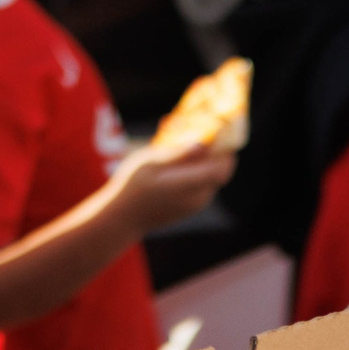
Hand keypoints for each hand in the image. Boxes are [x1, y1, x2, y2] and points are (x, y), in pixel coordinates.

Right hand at [107, 140, 236, 234]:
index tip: (218, 131)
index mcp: (189, 185)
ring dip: (204, 160)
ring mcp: (196, 205)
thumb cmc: (132, 185)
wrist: (123, 218)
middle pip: (219, 171)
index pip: (222, 167)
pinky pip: (202, 185)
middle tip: (200, 132)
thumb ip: (178, 154)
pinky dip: (197, 171)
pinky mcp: (191, 207)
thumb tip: (203, 143)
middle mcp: (198, 198)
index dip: (225, 149)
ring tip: (184, 143)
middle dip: (214, 152)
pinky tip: (178, 161)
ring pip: (211, 178)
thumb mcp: (150, 162)